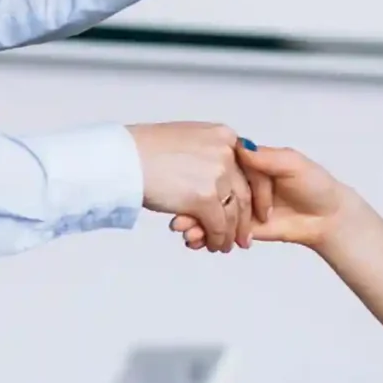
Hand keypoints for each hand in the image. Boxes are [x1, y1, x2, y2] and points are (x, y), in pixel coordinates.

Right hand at [130, 122, 255, 251]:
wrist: (123, 158)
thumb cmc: (144, 150)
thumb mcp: (187, 140)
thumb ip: (208, 153)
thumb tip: (215, 172)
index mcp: (224, 136)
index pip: (251, 168)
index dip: (257, 193)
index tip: (258, 209)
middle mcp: (226, 153)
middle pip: (245, 192)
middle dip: (246, 219)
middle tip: (244, 237)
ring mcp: (217, 174)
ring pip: (234, 212)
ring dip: (231, 233)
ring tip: (224, 245)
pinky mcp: (204, 197)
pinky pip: (219, 225)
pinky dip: (218, 238)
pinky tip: (213, 245)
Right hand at [172, 144, 349, 251]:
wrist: (328, 216)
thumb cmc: (315, 184)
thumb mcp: (292, 163)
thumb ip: (266, 158)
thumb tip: (242, 148)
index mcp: (249, 163)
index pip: (220, 167)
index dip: (202, 176)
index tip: (187, 181)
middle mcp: (240, 183)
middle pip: (208, 191)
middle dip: (191, 204)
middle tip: (178, 214)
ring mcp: (240, 205)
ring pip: (210, 212)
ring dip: (193, 223)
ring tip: (183, 231)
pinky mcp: (244, 227)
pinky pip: (220, 231)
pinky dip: (205, 237)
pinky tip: (194, 242)